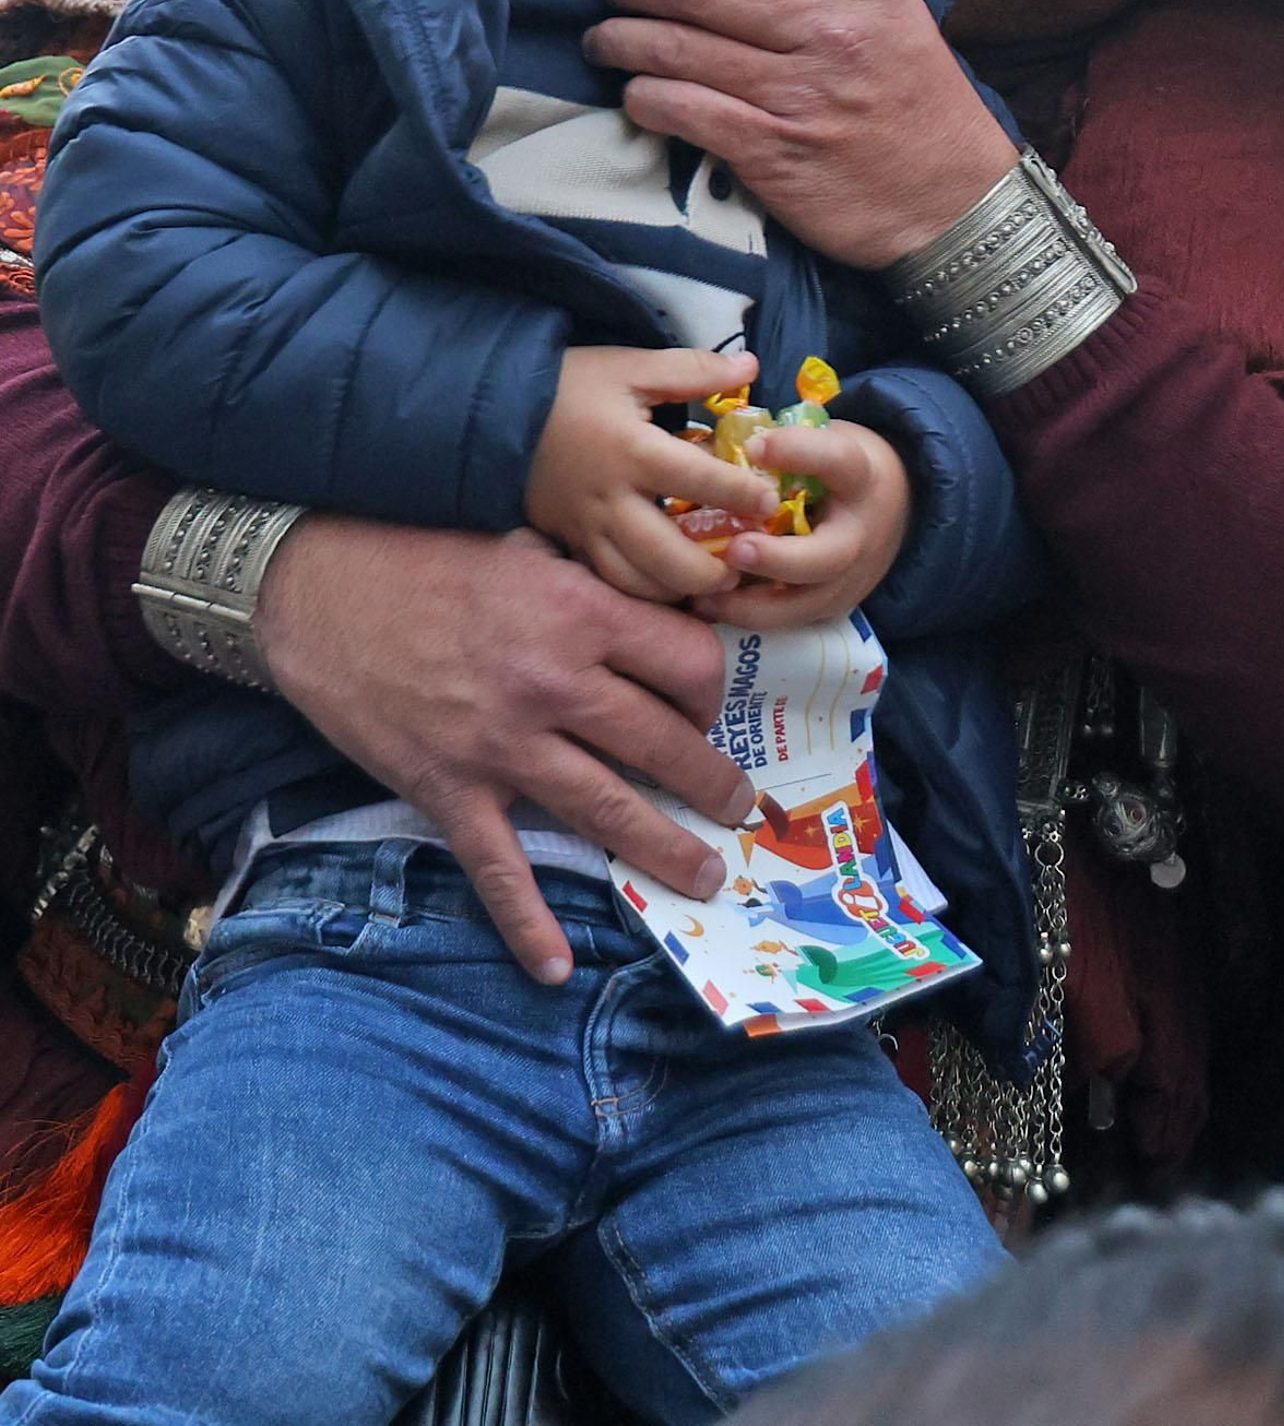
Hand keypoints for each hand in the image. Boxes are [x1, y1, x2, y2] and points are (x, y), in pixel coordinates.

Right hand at [253, 516, 752, 986]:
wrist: (318, 587)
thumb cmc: (427, 555)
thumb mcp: (528, 543)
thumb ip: (592, 579)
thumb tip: (656, 600)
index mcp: (581, 614)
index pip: (690, 664)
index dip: (712, 690)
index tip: (709, 706)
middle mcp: (554, 684)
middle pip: (664, 746)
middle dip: (712, 784)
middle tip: (738, 808)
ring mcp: (501, 746)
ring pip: (608, 812)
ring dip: (665, 851)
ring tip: (704, 876)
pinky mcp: (448, 789)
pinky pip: (500, 868)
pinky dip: (527, 923)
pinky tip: (556, 966)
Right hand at [525, 345, 781, 602]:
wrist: (495, 412)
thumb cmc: (569, 386)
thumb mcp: (630, 366)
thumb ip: (692, 369)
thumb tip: (751, 366)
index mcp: (632, 450)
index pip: (699, 479)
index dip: (741, 494)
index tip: (770, 502)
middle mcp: (610, 500)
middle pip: (668, 557)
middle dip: (712, 573)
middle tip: (744, 566)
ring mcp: (586, 529)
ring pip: (636, 583)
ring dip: (679, 592)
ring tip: (712, 585)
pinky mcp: (569, 543)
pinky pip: (608, 583)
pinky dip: (641, 593)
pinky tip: (668, 587)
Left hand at [584, 0, 1017, 266]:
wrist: (954, 200)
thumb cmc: (914, 100)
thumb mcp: (891, 13)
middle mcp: (828, 31)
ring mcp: (798, 94)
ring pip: (677, 47)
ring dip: (622, 38)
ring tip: (604, 38)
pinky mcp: (772, 153)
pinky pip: (682, 110)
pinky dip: (644, 97)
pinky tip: (635, 94)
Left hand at [691, 420, 911, 630]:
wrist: (890, 508)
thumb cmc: (836, 468)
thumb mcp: (820, 441)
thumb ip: (770, 447)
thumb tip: (699, 451)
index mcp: (858, 476)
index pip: (836, 461)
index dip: (797, 453)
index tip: (754, 448)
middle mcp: (859, 534)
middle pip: (826, 557)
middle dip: (777, 558)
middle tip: (733, 550)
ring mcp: (849, 579)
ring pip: (804, 604)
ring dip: (751, 604)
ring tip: (704, 594)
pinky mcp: (832, 608)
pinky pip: (790, 622)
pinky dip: (749, 617)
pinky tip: (710, 607)